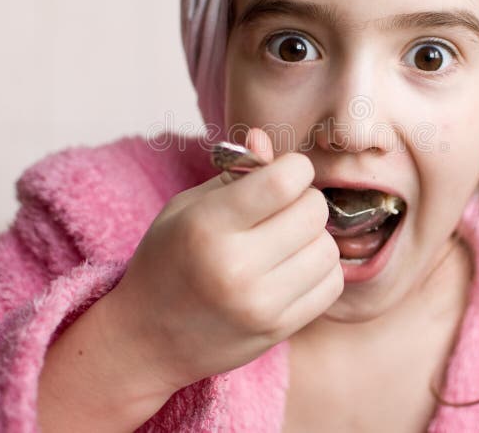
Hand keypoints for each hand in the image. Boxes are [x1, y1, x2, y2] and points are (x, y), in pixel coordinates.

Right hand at [104, 128, 342, 394]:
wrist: (146, 340)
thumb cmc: (166, 262)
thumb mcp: (185, 208)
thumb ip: (232, 174)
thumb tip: (266, 139)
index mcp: (208, 225)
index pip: (285, 180)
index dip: (294, 168)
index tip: (283, 175)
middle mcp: (237, 266)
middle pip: (314, 211)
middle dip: (306, 201)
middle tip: (284, 209)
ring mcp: (260, 304)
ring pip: (328, 248)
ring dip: (314, 237)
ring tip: (286, 242)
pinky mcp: (279, 330)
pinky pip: (332, 283)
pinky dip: (320, 270)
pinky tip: (293, 268)